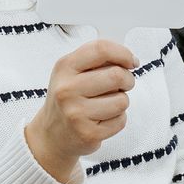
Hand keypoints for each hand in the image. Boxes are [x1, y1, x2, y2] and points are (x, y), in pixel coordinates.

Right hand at [25, 39, 137, 181]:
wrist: (51, 134)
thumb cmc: (67, 99)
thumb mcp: (71, 72)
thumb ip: (96, 60)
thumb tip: (129, 59)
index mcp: (65, 67)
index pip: (101, 49)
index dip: (123, 53)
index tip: (131, 61)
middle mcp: (67, 89)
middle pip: (116, 75)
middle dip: (128, 80)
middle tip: (123, 85)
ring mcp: (76, 113)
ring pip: (122, 100)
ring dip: (121, 101)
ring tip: (106, 104)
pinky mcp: (88, 133)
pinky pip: (120, 120)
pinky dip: (117, 119)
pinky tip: (102, 119)